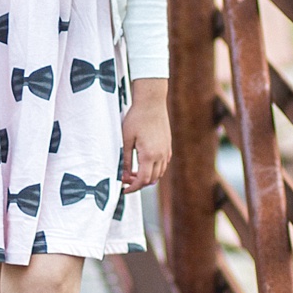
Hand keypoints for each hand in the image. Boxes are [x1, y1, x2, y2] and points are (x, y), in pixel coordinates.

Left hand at [120, 79, 170, 193]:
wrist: (152, 102)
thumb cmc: (137, 118)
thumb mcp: (126, 140)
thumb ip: (125, 160)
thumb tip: (124, 176)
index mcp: (149, 155)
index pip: (143, 180)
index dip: (133, 188)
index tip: (124, 190)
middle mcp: (161, 155)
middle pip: (152, 180)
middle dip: (139, 183)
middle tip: (126, 179)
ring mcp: (166, 151)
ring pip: (159, 173)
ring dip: (147, 177)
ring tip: (134, 172)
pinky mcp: (168, 146)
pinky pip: (163, 164)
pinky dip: (154, 169)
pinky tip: (144, 163)